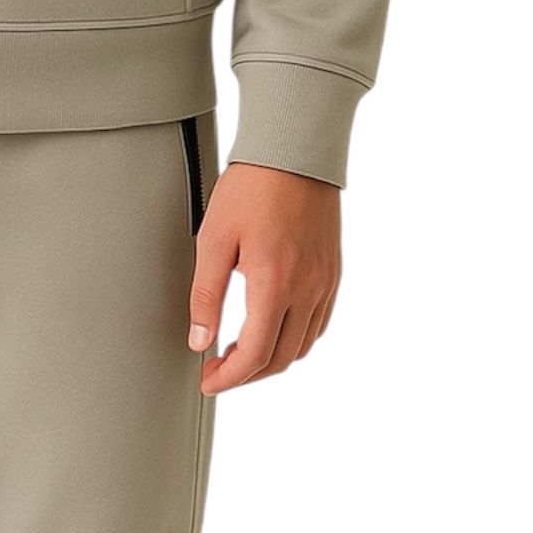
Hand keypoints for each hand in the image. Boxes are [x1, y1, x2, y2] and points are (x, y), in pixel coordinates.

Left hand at [187, 160, 340, 393]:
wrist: (294, 151)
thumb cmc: (252, 187)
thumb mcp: (214, 237)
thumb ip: (206, 294)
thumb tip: (200, 340)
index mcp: (274, 285)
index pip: (254, 355)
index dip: (229, 376)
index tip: (209, 380)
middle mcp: (306, 290)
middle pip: (280, 359)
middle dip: (247, 374)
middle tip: (219, 369)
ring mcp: (324, 283)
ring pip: (303, 346)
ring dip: (272, 358)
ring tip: (241, 350)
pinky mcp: (332, 272)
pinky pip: (318, 323)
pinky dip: (295, 338)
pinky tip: (273, 326)